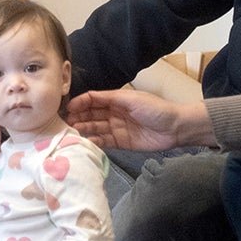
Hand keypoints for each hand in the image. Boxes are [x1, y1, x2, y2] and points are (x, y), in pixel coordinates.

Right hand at [67, 87, 211, 150]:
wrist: (175, 128)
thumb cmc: (156, 109)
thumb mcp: (131, 99)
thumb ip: (109, 99)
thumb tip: (87, 98)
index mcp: (115, 99)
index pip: (92, 99)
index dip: (80, 103)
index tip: (68, 108)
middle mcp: (113, 113)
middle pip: (90, 114)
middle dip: (77, 117)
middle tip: (64, 123)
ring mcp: (116, 128)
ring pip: (94, 128)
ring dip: (83, 130)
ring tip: (70, 134)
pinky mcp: (120, 142)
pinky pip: (103, 141)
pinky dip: (93, 142)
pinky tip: (85, 143)